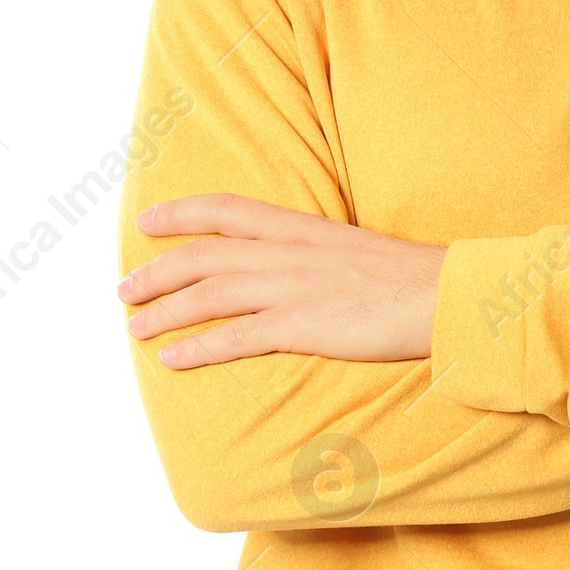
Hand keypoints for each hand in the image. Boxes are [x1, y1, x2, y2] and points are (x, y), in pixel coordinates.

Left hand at [117, 195, 447, 365]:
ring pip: (207, 295)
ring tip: (135, 328)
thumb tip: (298, 269)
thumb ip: (318, 255)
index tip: (147, 220)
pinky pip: (235, 337)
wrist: (445, 295)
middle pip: (202, 256)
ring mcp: (291, 288)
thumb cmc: (411, 279)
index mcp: (300, 228)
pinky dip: (198, 348)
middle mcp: (286, 252)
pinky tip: (173, 359)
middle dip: (156, 271)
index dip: (180, 213)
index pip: (225, 210)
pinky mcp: (301, 325)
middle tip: (124, 290)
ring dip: (164, 312)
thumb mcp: (356, 249)